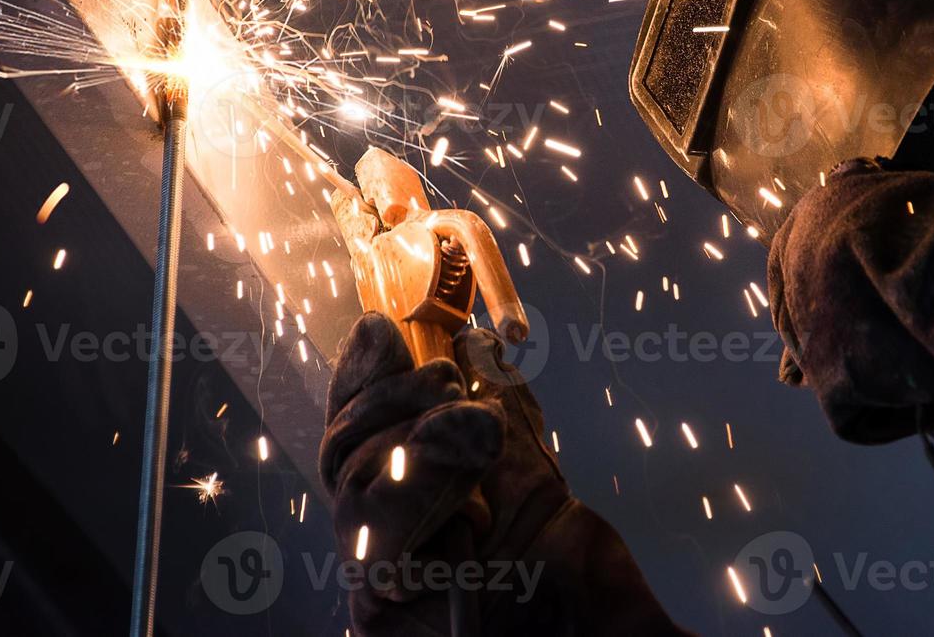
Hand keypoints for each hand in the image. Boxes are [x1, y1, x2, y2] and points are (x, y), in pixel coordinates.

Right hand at [320, 313, 689, 635]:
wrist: (589, 621)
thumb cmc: (556, 549)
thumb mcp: (521, 455)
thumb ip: (489, 396)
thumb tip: (470, 335)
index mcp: (396, 490)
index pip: (352, 423)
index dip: (360, 375)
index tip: (379, 327)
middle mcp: (371, 535)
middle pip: (343, 454)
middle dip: (389, 402)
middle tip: (444, 379)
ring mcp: (371, 578)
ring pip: (355, 490)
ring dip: (420, 445)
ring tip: (479, 429)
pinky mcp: (382, 615)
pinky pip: (376, 546)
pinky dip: (419, 503)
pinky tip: (466, 492)